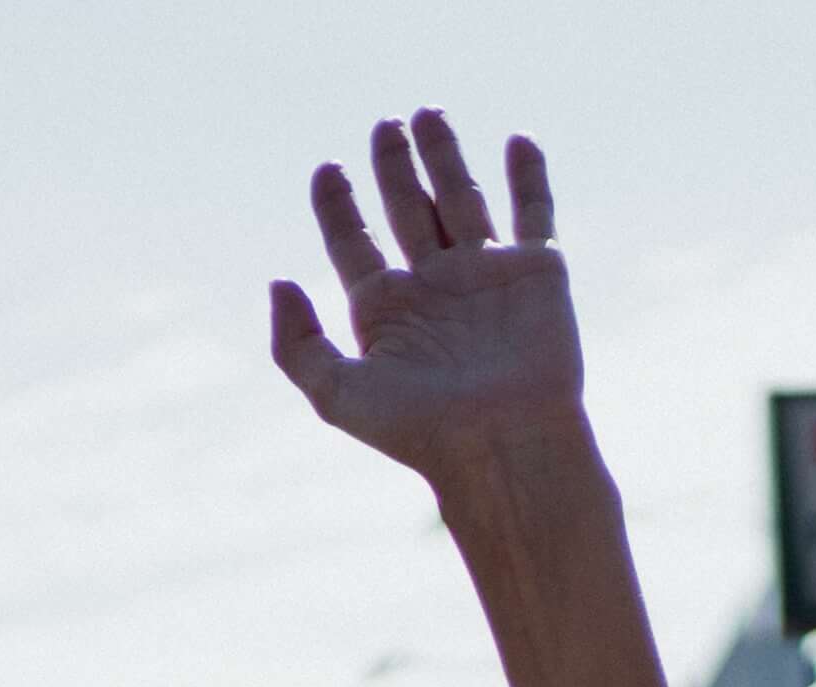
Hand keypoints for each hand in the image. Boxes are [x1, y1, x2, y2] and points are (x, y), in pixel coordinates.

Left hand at [268, 110, 584, 494]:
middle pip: (405, 210)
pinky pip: (533, 212)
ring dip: (445, 157)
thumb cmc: (419, 431)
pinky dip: (528, 175)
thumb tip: (278, 281)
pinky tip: (516, 140)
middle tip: (383, 125)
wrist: (502, 444)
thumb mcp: (336, 394)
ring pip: (460, 199)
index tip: (326, 168)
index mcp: (384, 311)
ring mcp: (485, 276)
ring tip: (428, 113)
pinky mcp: (537, 273)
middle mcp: (432, 288)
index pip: (353, 244)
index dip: (338, 205)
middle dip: (392, 167)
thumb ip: (296, 344)